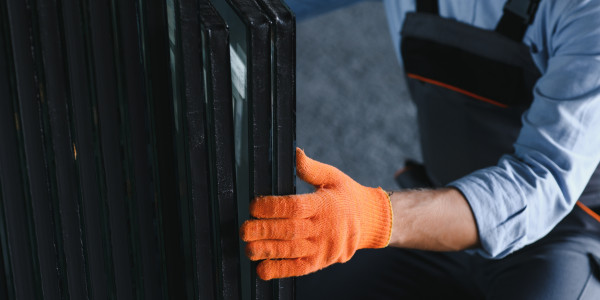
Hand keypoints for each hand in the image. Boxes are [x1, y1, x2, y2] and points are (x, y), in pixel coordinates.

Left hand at [240, 148, 392, 279]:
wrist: (368, 222)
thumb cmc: (345, 195)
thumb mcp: (333, 177)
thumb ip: (311, 169)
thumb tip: (296, 153)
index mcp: (324, 205)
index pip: (295, 207)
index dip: (273, 207)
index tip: (254, 205)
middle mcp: (324, 229)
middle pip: (290, 230)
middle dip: (264, 230)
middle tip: (243, 229)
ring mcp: (323, 248)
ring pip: (292, 251)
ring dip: (268, 251)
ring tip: (248, 248)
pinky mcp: (320, 262)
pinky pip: (299, 269)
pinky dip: (280, 271)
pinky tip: (262, 269)